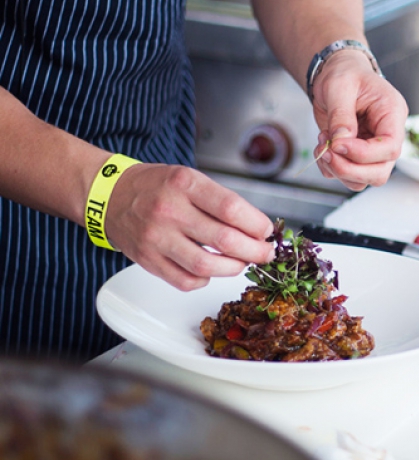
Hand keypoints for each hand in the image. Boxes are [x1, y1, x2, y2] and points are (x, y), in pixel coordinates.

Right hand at [104, 164, 274, 290]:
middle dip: (255, 251)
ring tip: (241, 262)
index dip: (257, 225)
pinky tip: (211, 269)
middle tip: (265, 253)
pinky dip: (206, 279)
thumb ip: (221, 201)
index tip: (267, 231)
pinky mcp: (148, 260)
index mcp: (184, 184)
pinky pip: (186, 281)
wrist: (110, 195)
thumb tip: (257, 229)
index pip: (231, 209)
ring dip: (233, 268)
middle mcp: (169, 211)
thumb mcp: (189, 178)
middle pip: (224, 240)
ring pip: (207, 266)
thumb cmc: (156, 186)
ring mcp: (156, 238)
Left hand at [310, 50, 407, 190]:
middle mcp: (387, 136)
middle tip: (327, 152)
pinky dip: (331, 169)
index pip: (390, 147)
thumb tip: (341, 141)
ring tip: (323, 145)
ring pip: (364, 179)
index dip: (363, 153)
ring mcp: (373, 149)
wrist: (336, 74)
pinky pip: (348, 176)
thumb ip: (341, 115)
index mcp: (392, 114)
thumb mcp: (340, 86)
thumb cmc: (344, 74)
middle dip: (349, 169)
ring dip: (339, 170)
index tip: (338, 144)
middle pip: (380, 171)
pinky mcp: (357, 155)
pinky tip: (323, 147)